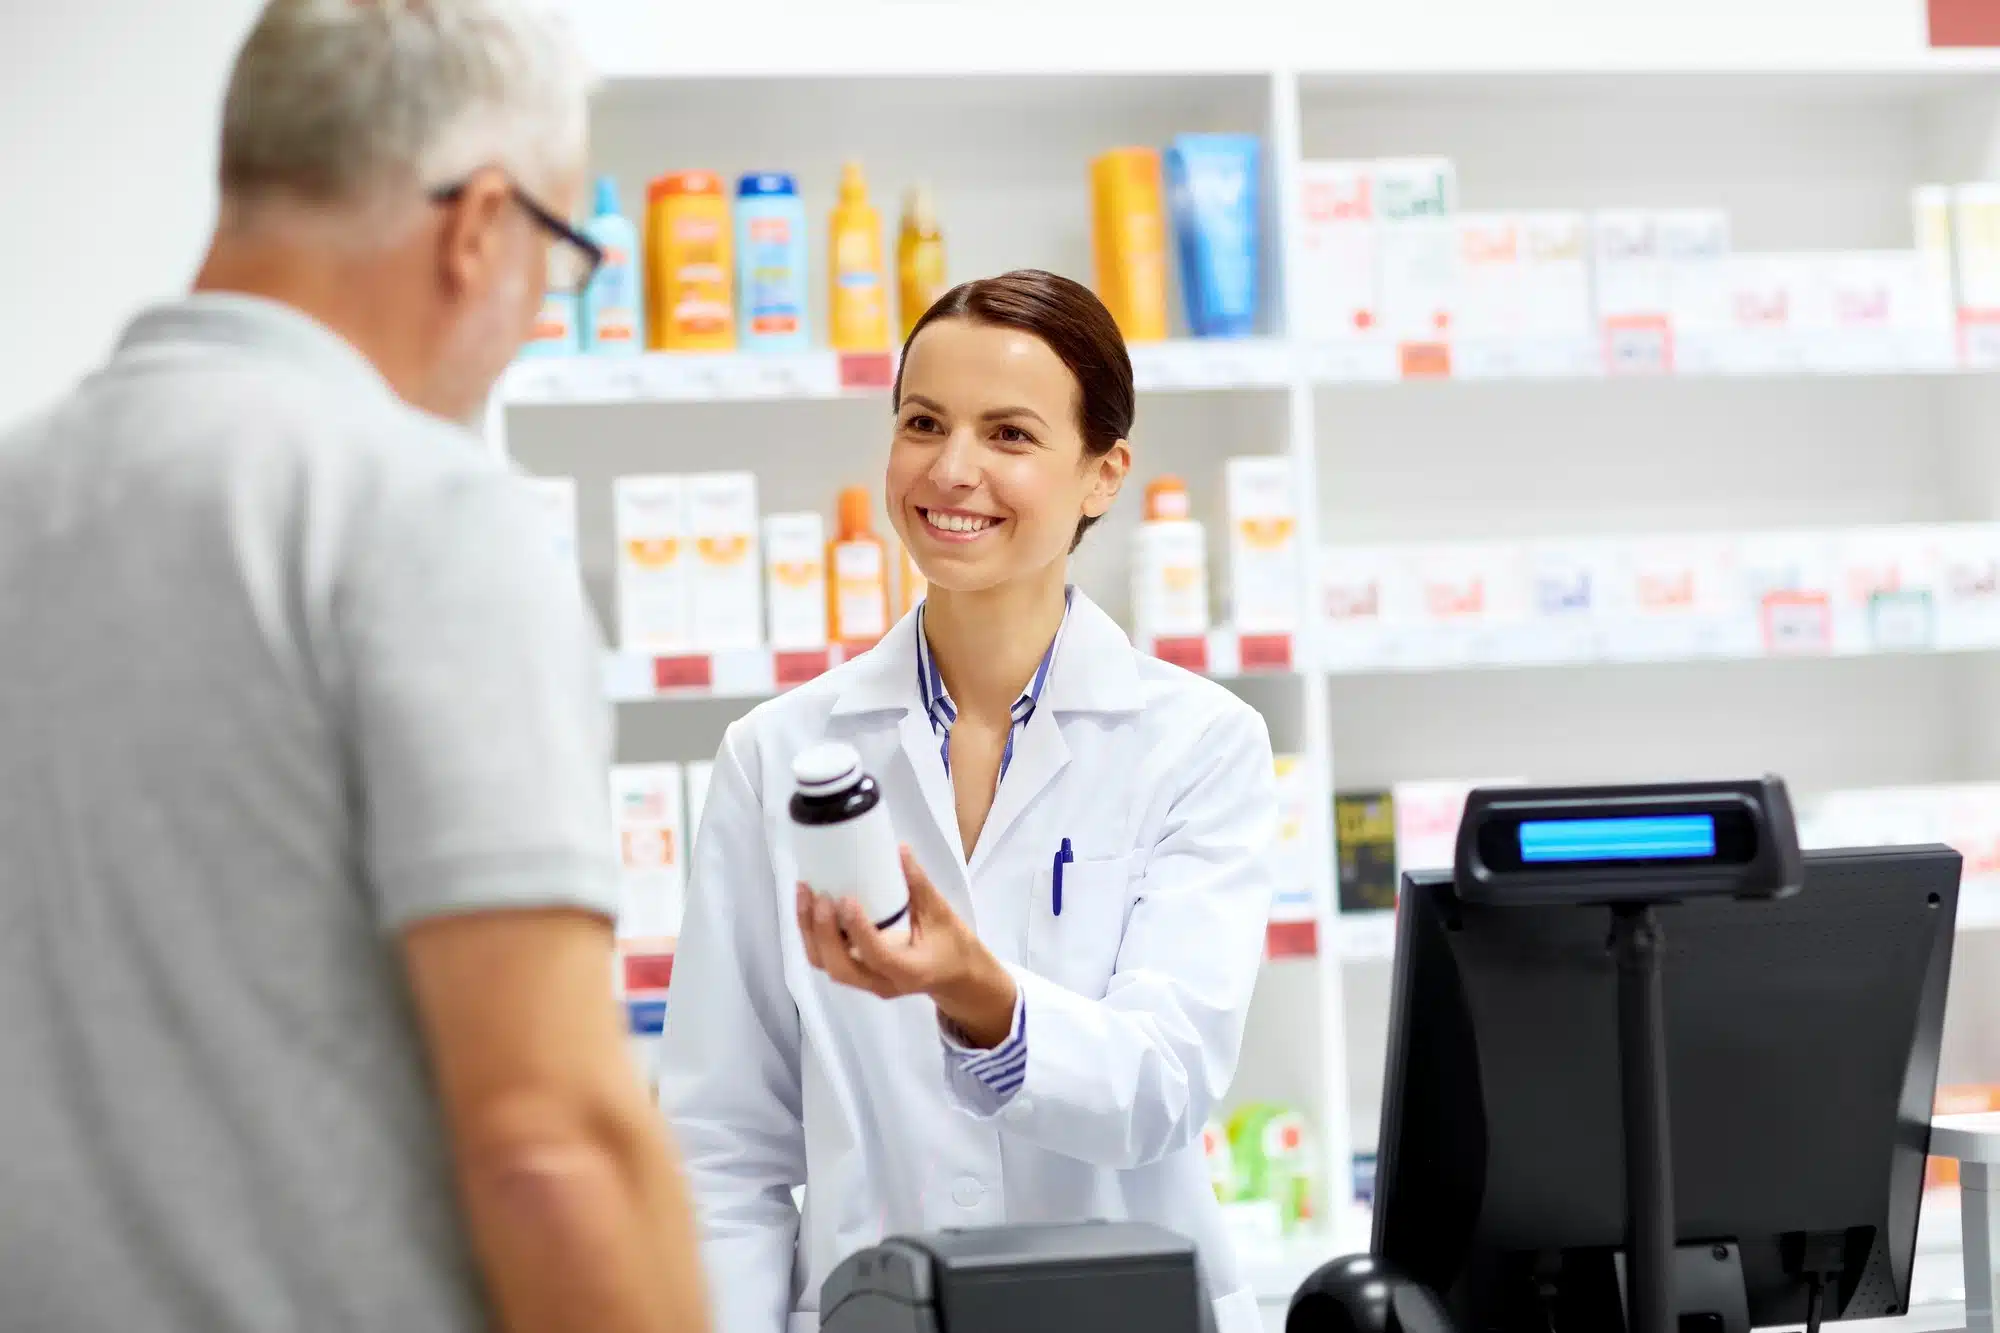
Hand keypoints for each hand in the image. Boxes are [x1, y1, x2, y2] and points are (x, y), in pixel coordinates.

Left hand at [796, 846, 1017, 1047]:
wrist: (954, 976)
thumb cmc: (951, 946)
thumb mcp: (941, 914)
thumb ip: (919, 884)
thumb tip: (899, 849)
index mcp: (909, 971)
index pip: (877, 956)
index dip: (858, 930)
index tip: (847, 898)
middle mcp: (882, 983)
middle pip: (840, 968)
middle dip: (823, 933)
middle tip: (820, 895)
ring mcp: (866, 981)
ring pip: (827, 965)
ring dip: (810, 932)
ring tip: (804, 894)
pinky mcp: (856, 972)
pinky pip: (827, 958)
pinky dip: (813, 934)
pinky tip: (808, 905)